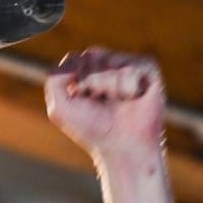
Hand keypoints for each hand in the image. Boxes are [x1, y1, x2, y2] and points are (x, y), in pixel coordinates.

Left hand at [45, 48, 166, 163]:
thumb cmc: (92, 129)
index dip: (76, 81)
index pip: (75, 59)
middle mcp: (107, 64)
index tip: (82, 100)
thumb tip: (73, 58)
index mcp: (85, 71)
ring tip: (118, 103)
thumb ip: (54, 80)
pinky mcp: (148, 70)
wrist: (122, 147)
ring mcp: (128, 64)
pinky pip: (132, 68)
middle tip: (100, 102)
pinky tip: (133, 99)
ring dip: (110, 87)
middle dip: (92, 82)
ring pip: (112, 61)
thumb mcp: (60, 109)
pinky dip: (128, 87)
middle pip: (92, 55)